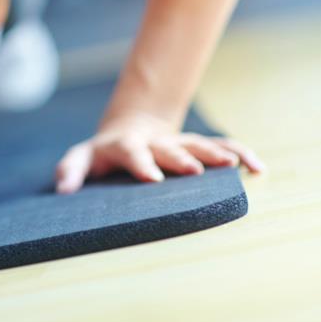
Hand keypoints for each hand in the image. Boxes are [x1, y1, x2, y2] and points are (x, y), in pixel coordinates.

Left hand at [54, 113, 265, 193]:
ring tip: (235, 166)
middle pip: (170, 147)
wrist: (129, 131)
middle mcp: (154, 141)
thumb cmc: (101, 156)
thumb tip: (62, 190)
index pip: (132, 152)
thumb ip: (70, 171)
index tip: (153, 179)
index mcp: (125, 145)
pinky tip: (258, 168)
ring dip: (216, 153)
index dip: (142, 164)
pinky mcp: (196, 146)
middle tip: (195, 172)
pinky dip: (240, 154)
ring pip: (199, 144)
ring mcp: (178, 142)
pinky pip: (221, 147)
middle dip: (182, 158)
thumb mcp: (81, 159)